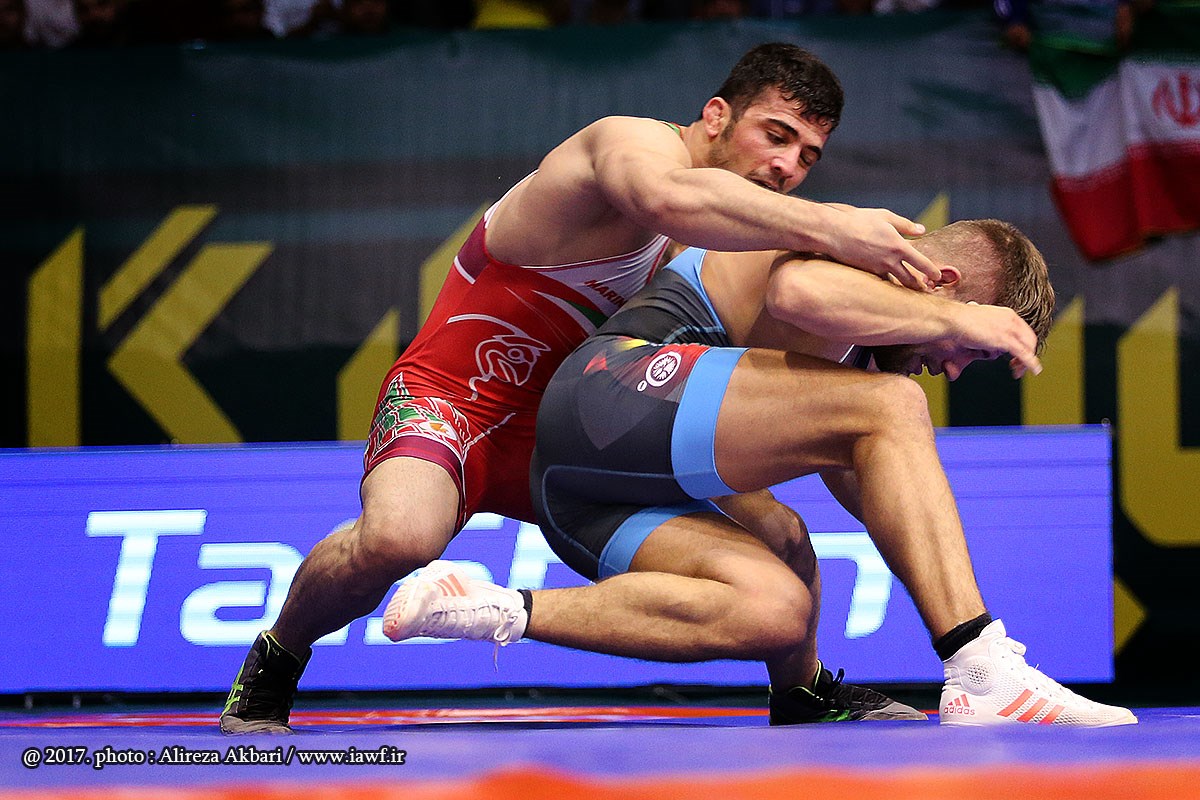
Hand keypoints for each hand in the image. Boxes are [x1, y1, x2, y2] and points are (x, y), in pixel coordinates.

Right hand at [822, 205, 941, 291]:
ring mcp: (876, 269)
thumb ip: (905, 225)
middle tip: (926, 290)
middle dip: (919, 286)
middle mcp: (889, 261)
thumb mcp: (885, 217)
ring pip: (895, 283)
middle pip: (909, 280)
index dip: (932, 271)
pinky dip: (887, 284)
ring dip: (904, 288)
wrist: (834, 232)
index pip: (921, 263)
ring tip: (911, 291)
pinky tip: (889, 285)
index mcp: (899, 246)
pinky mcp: (865, 273)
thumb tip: (921, 230)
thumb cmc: (859, 221)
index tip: (937, 277)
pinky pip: (880, 281)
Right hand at [955, 302, 1041, 378]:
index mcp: (1007, 314)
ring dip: (1026, 361)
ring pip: (1028, 347)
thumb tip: (984, 337)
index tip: (1018, 354)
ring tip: (1019, 371)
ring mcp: (1009, 329)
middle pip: (1029, 339)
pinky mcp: (1005, 340)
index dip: (1024, 344)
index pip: (1024, 330)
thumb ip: (987, 329)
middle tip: (1019, 365)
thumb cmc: (960, 320)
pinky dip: (1031, 363)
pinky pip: (1024, 353)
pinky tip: (1034, 370)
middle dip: (1028, 353)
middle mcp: (1011, 320)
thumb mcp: (979, 323)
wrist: (953, 319)